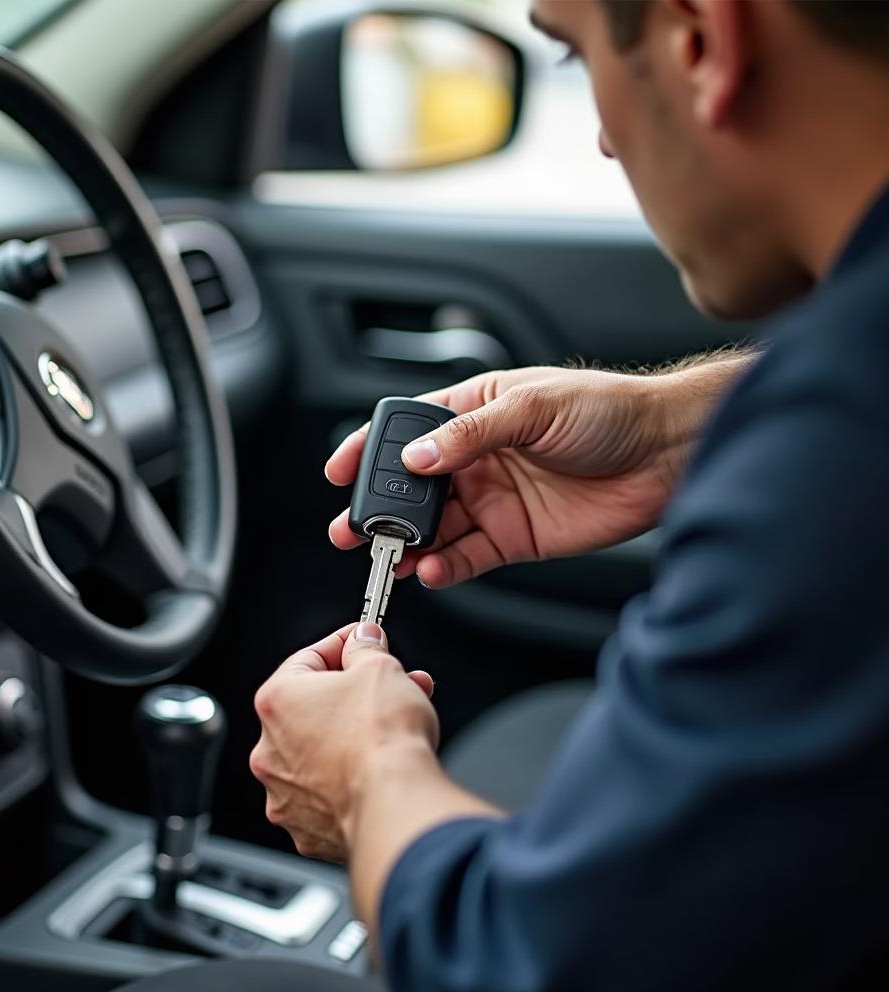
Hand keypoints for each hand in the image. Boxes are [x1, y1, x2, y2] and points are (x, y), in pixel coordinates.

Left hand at [250, 622, 437, 862]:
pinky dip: (353, 776)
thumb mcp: (380, 667)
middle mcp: (270, 750)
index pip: (309, 658)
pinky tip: (382, 765)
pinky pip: (331, 791)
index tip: (364, 642)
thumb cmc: (381, 739)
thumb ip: (365, 647)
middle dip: (358, 692)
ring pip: (323, 750)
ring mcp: (285, 794)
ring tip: (399, 722)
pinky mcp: (309, 828)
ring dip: (357, 733)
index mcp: (276, 702)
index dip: (345, 645)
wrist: (396, 803)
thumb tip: (363, 641)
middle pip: (316, 707)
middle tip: (390, 683)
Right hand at [327, 360, 748, 587]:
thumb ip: (471, 435)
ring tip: (388, 558)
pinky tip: (430, 570)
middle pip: (414, 488)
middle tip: (353, 530)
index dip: (371, 450)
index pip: (410, 431)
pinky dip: (445, 567)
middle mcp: (478, 458)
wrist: (665, 454)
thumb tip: (418, 459)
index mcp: (476, 411)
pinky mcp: (515, 538)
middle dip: (380, 509)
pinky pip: (469, 557)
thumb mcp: (533, 407)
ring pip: (435, 527)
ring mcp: (494, 500)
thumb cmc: (607, 411)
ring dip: (408, 544)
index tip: (340, 471)